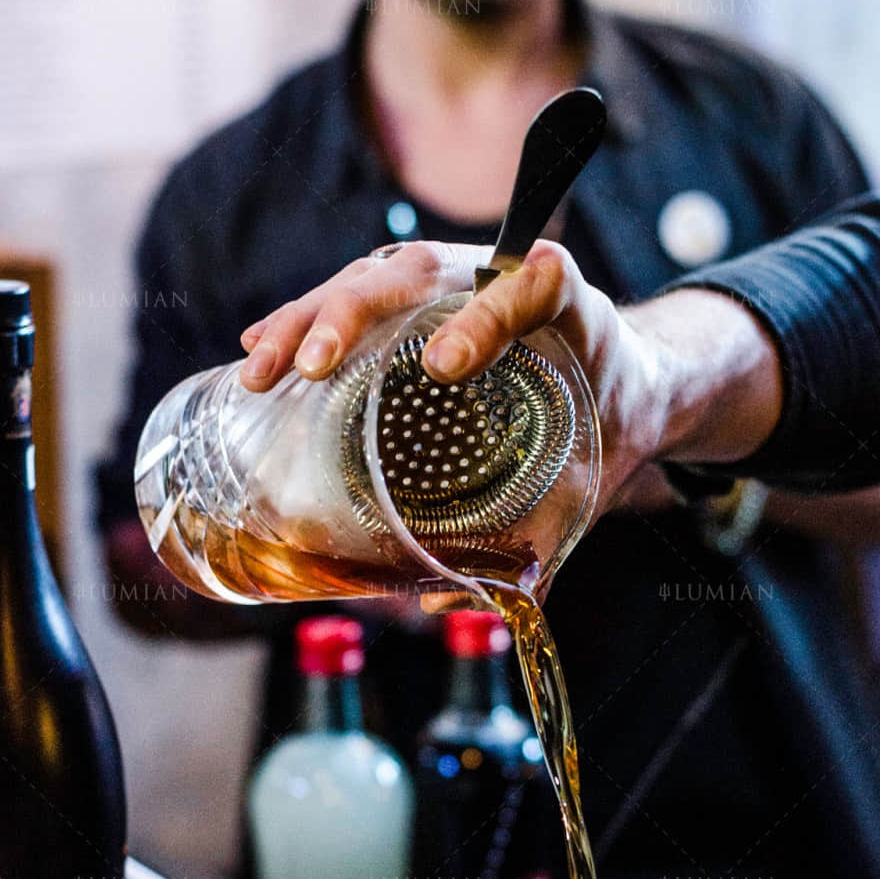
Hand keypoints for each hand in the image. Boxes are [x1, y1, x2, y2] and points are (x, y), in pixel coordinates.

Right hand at [238, 241, 664, 516]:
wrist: (623, 388)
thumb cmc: (608, 419)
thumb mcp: (596, 475)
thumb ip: (546, 543)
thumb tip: (468, 602)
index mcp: (542, 303)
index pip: (517, 291)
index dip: (485, 321)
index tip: (450, 365)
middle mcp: (479, 284)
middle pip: (407, 276)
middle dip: (349, 317)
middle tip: (307, 366)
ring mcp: (438, 293)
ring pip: (366, 284)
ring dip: (306, 320)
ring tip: (260, 366)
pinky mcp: (408, 316)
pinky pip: (351, 305)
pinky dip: (301, 323)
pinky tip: (256, 351)